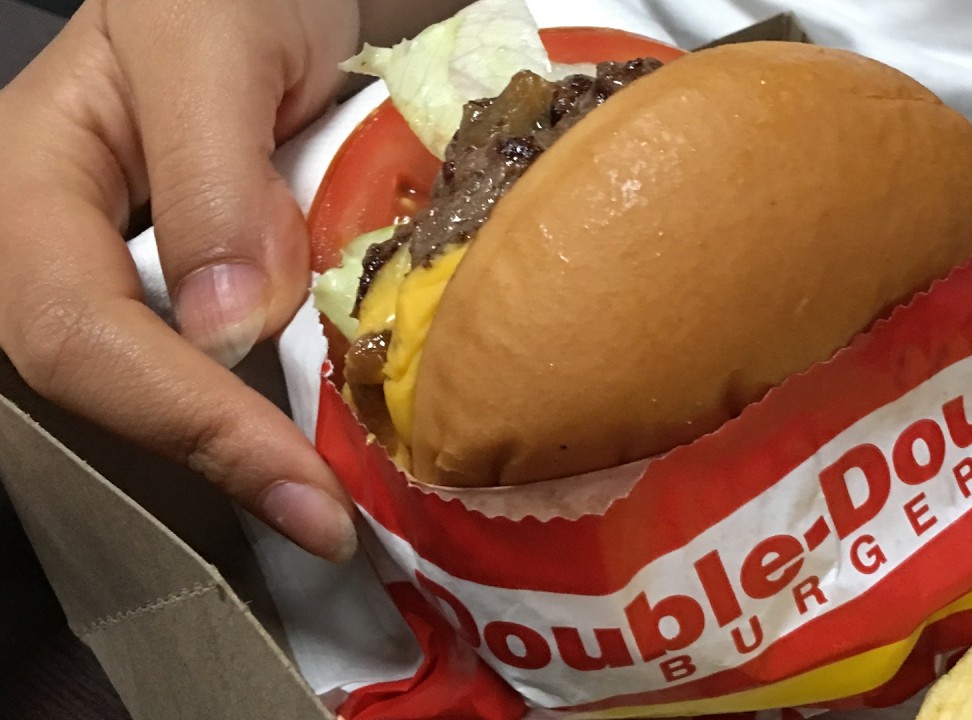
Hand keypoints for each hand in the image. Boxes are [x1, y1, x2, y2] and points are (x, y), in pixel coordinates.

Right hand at [0, 0, 359, 561]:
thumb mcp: (211, 46)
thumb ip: (210, 177)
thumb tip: (226, 326)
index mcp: (26, 185)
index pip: (77, 330)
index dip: (184, 418)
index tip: (298, 486)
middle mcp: (50, 243)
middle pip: (102, 379)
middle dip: (213, 454)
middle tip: (324, 522)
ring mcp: (114, 267)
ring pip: (155, 381)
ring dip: (242, 445)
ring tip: (327, 504)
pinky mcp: (175, 279)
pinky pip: (206, 356)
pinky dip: (266, 403)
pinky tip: (322, 436)